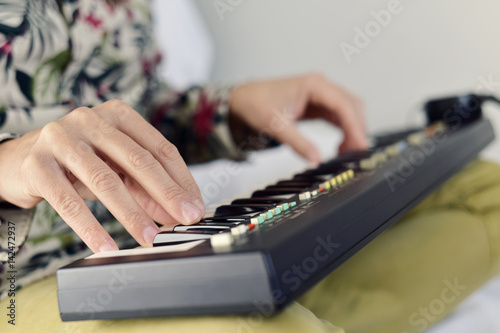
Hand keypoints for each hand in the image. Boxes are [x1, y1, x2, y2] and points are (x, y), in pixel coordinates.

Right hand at [0, 100, 204, 251]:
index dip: (181, 179)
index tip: (195, 206)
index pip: (159, 148)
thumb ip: (144, 187)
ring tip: (149, 237)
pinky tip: (105, 245)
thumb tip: (175, 213)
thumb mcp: (114, 169)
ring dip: (131, 214)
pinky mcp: (38, 163)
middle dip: (166, 193)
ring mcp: (62, 138)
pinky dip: (89, 226)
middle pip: (138, 160)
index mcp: (117, 115)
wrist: (17, 161)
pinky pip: (68, 200)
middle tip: (185, 218)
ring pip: (106, 179)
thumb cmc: (76, 162)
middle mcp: (91, 119)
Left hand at [229, 73, 367, 163]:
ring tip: (346, 152)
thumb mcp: (275, 126)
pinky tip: (340, 146)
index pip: (342, 104)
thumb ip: (297, 143)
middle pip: (351, 107)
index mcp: (313, 85)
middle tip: (354, 154)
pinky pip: (339, 117)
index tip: (360, 145)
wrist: (244, 99)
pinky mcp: (319, 105)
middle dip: (356, 130)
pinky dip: (344, 131)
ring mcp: (321, 95)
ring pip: (348, 112)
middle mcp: (321, 87)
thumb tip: (316, 160)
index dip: (354, 126)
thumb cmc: (256, 104)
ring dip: (352, 131)